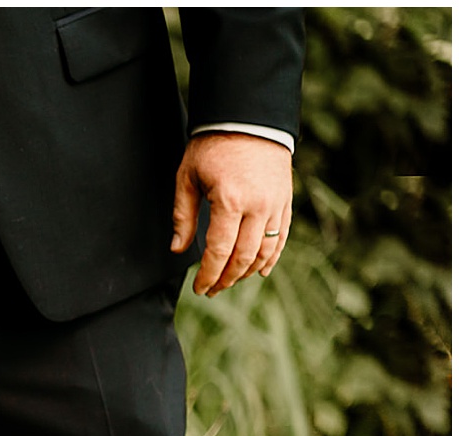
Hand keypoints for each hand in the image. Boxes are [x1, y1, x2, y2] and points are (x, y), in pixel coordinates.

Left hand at [170, 131, 293, 296]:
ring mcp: (276, 203)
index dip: (209, 274)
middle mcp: (258, 205)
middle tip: (211, 290)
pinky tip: (260, 271)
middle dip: (226, 278)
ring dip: (247, 272)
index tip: (199, 288)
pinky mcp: (285, 200)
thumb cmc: (213, 145)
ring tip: (230, 281)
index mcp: (230, 200)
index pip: (220, 251)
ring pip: (265, 250)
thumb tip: (177, 249)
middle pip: (244, 256)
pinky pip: (281, 236)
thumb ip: (183, 216)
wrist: (250, 118)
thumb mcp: (188, 177)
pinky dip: (272, 257)